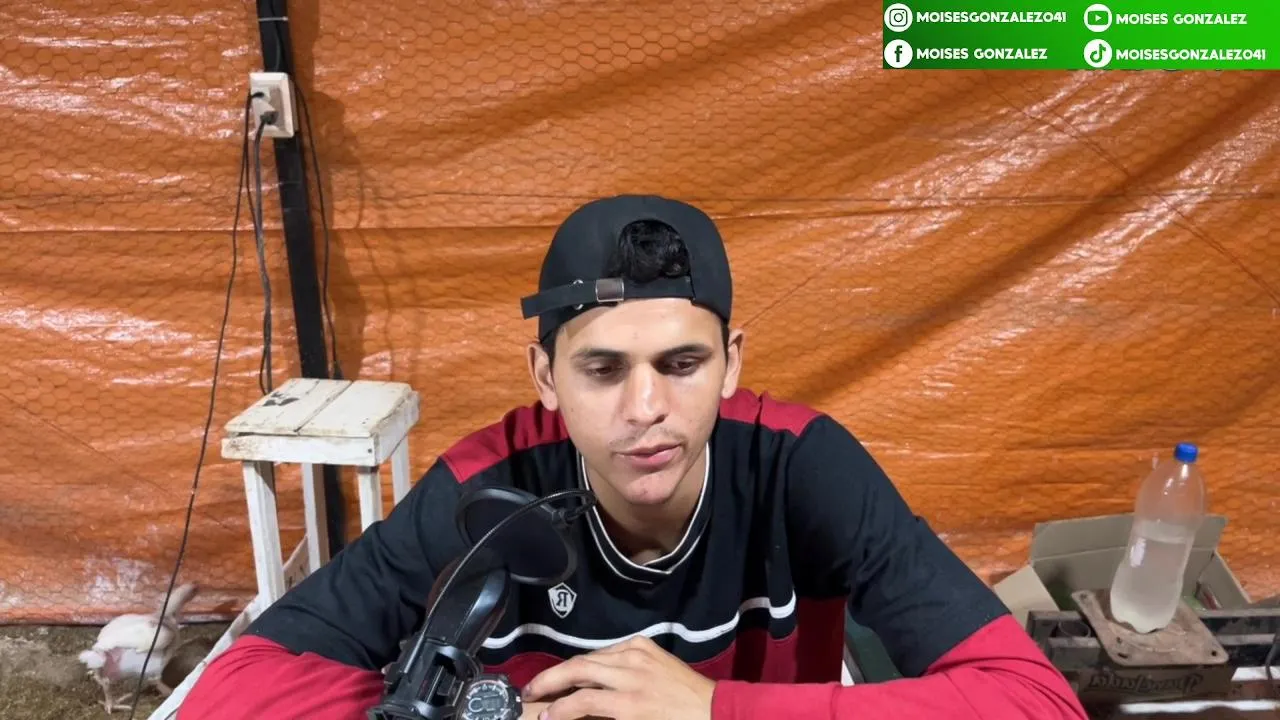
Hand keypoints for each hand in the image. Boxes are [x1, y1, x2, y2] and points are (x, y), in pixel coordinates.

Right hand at [522, 635, 714, 719]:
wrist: (713, 709)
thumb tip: (578, 714)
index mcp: (630, 703)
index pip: (580, 701)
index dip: (556, 710)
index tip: (541, 717)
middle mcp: (631, 673)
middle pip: (578, 669)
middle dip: (548, 680)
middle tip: (529, 692)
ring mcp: (638, 654)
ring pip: (590, 656)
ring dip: (565, 669)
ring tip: (547, 681)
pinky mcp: (644, 645)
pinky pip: (610, 650)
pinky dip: (592, 660)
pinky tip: (581, 670)